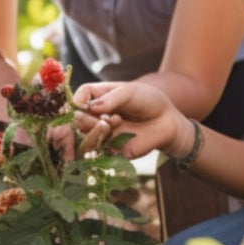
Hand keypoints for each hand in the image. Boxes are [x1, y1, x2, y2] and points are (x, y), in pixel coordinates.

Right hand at [72, 81, 190, 160]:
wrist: (166, 120)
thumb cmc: (147, 100)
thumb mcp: (129, 92)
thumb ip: (111, 98)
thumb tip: (92, 107)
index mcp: (98, 98)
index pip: (79, 98)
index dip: (77, 102)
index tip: (82, 105)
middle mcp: (96, 116)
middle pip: (78, 120)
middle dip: (84, 120)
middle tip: (96, 119)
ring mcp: (103, 134)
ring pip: (86, 137)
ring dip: (95, 131)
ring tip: (115, 122)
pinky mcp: (112, 150)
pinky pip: (100, 152)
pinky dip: (105, 146)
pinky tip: (117, 139)